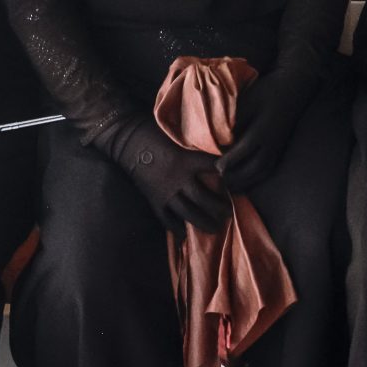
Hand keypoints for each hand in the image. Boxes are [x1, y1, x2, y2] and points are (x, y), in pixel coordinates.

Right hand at [107, 117, 230, 231]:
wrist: (128, 140)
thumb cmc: (155, 133)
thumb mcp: (180, 136)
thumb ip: (196, 147)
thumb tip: (219, 146)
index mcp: (187, 159)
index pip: (214, 169)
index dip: (228, 175)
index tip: (238, 182)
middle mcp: (179, 178)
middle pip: (204, 199)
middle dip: (219, 208)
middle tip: (229, 213)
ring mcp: (166, 192)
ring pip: (189, 213)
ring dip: (204, 222)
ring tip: (216, 228)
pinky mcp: (153, 199)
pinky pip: (167, 219)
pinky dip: (177, 228)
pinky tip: (185, 233)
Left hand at [219, 68, 310, 195]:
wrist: (294, 89)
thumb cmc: (267, 92)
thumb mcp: (247, 102)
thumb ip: (234, 121)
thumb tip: (219, 139)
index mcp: (261, 133)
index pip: (240, 155)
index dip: (226, 163)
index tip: (214, 167)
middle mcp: (271, 145)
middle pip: (251, 170)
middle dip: (234, 178)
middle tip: (219, 181)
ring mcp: (277, 148)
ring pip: (261, 173)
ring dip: (245, 182)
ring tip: (230, 187)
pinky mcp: (280, 148)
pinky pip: (268, 170)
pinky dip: (256, 179)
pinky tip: (246, 182)